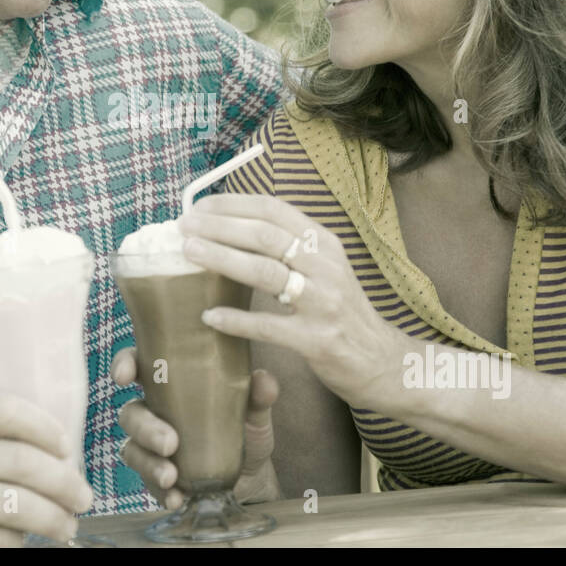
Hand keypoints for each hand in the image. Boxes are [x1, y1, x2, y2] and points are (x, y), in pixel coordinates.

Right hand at [0, 394, 94, 545]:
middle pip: (22, 463)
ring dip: (52, 521)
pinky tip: (25, 545)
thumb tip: (54, 451)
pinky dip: (18, 546)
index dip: (47, 428)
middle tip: (84, 498)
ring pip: (15, 509)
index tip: (69, 448)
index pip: (5, 411)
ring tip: (66, 528)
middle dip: (66, 483)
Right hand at [111, 346, 280, 507]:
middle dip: (146, 429)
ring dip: (149, 464)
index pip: (139, 366)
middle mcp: (155, 412)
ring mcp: (151, 447)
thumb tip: (264, 380)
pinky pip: (147, 482)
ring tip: (171, 477)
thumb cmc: (245, 429)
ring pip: (133, 450)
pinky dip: (160, 491)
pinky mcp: (156, 476)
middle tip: (170, 443)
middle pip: (130, 414)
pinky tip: (176, 498)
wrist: (251, 475)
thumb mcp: (254, 412)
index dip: (124, 365)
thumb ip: (258, 396)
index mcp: (171, 384)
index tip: (124, 375)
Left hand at [177, 193, 400, 409]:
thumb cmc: (340, 311)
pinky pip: (269, 326)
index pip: (275, 210)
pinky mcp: (317, 340)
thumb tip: (231, 228)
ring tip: (189, 254)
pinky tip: (209, 315)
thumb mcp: (323, 268)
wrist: (382, 360)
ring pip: (266, 273)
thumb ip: (288, 248)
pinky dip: (237, 320)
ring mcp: (323, 303)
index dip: (233, 204)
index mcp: (325, 242)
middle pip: (265, 236)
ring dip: (222, 259)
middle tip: (184, 226)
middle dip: (220, 227)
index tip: (199, 205)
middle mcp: (326, 266)